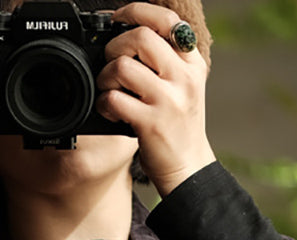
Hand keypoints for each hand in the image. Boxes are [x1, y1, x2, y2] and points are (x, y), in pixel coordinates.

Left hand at [96, 2, 215, 196]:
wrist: (188, 168)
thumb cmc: (179, 128)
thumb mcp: (184, 88)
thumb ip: (167, 61)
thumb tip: (130, 34)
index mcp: (192, 65)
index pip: (167, 21)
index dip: (137, 12)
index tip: (118, 19)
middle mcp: (183, 79)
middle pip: (141, 37)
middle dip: (116, 45)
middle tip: (111, 61)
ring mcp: (168, 101)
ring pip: (123, 67)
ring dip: (105, 76)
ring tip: (109, 89)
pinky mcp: (151, 123)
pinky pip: (114, 99)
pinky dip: (104, 103)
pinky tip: (110, 110)